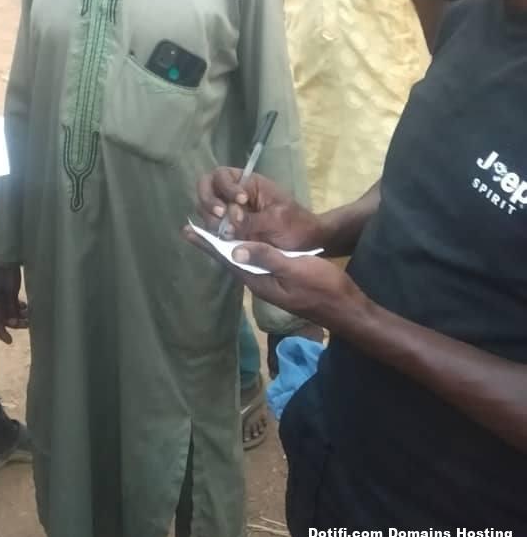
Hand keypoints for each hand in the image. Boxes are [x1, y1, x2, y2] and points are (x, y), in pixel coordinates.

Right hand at [0, 264, 27, 344]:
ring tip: (29, 314)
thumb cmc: (7, 274)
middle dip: (16, 322)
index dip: (2, 333)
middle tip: (28, 322)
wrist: (8, 260)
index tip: (10, 341)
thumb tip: (13, 322)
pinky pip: (14, 307)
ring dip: (19, 316)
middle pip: (5, 319)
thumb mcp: (8, 291)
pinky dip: (20, 309)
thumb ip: (9, 306)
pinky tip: (26, 306)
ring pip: (11, 313)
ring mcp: (2, 298)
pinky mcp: (8, 295)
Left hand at [185, 230, 367, 331]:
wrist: (347, 307)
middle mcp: (259, 282)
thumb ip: (266, 257)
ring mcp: (270, 282)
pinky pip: (254, 262)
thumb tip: (235, 247)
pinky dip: (243, 248)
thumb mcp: (294, 268)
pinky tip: (241, 242)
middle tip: (192, 228)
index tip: (189, 231)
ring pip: (241, 260)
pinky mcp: (280, 279)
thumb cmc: (322, 286)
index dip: (208, 244)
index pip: (227, 259)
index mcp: (258, 280)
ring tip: (210, 231)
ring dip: (225, 245)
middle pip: (229, 259)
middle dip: (212, 244)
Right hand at [197, 167, 323, 251]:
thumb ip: (252, 220)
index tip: (241, 200)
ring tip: (224, 232)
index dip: (226, 187)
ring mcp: (229, 211)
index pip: (222, 176)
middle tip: (220, 215)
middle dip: (208, 200)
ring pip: (205, 208)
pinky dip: (210, 232)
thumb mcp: (277, 220)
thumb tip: (229, 220)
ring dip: (209, 218)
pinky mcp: (229, 229)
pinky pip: (212, 226)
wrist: (305, 243)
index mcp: (248, 183)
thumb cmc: (296, 224)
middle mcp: (234, 194)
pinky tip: (219, 239)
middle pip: (206, 187)